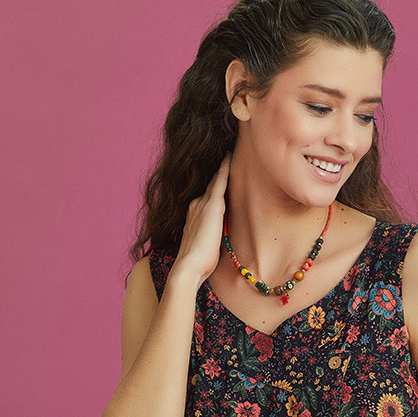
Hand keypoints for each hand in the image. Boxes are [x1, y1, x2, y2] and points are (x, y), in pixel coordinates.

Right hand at [170, 152, 231, 282]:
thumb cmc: (198, 264)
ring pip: (215, 181)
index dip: (214, 185)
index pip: (207, 196)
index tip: (220, 174)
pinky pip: (220, 182)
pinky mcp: (212, 207)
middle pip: (211, 185)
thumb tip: (216, 241)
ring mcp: (202, 205)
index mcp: (194, 215)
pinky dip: (224, 169)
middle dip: (218, 171)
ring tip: (229, 148)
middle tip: (227, 151)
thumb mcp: (204, 247)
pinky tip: (229, 156)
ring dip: (222, 166)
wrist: (188, 268)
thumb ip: (210, 238)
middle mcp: (196, 205)